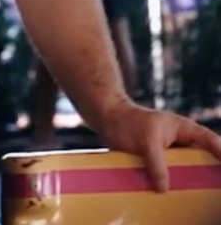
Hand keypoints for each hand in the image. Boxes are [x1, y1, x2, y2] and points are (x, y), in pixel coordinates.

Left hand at [100, 100, 220, 191]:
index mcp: (183, 129)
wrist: (108, 120)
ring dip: (187, 182)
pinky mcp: (157, 165)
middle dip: (208, 172)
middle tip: (213, 188)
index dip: (220, 152)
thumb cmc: (129, 121)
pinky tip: (171, 198)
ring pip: (185, 171)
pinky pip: (168, 177)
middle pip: (201, 159)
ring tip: (195, 197)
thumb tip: (164, 188)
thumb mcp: (146, 140)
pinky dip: (170, 186)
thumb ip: (157, 163)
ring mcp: (169, 154)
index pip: (209, 140)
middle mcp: (180, 143)